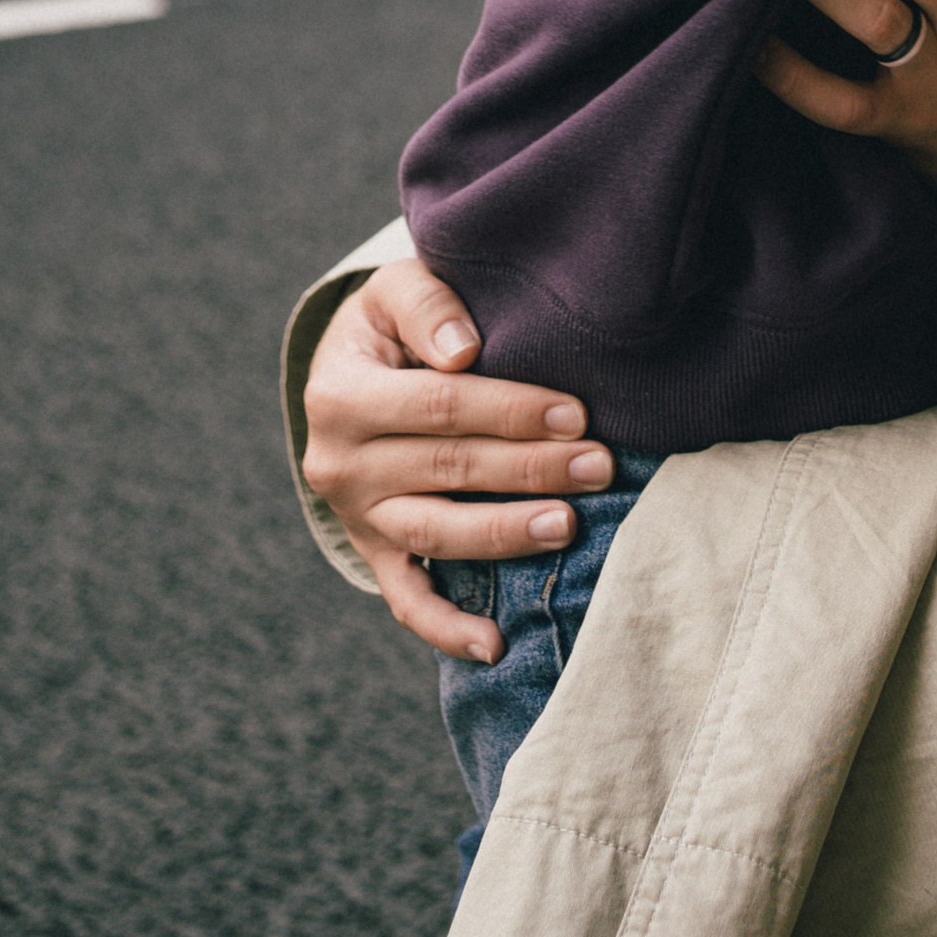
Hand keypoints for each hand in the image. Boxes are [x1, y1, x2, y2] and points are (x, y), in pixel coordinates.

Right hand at [299, 259, 614, 660]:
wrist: (346, 373)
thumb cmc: (390, 325)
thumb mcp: (394, 292)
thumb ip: (427, 305)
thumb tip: (463, 349)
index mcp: (340, 394)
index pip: (439, 406)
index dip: (510, 410)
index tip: (575, 412)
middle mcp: (338, 464)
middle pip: (448, 469)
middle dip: (530, 469)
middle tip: (599, 465)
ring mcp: (356, 517)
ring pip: (436, 534)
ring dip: (506, 534)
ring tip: (569, 524)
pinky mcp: (373, 552)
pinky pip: (406, 600)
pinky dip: (446, 629)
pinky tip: (495, 645)